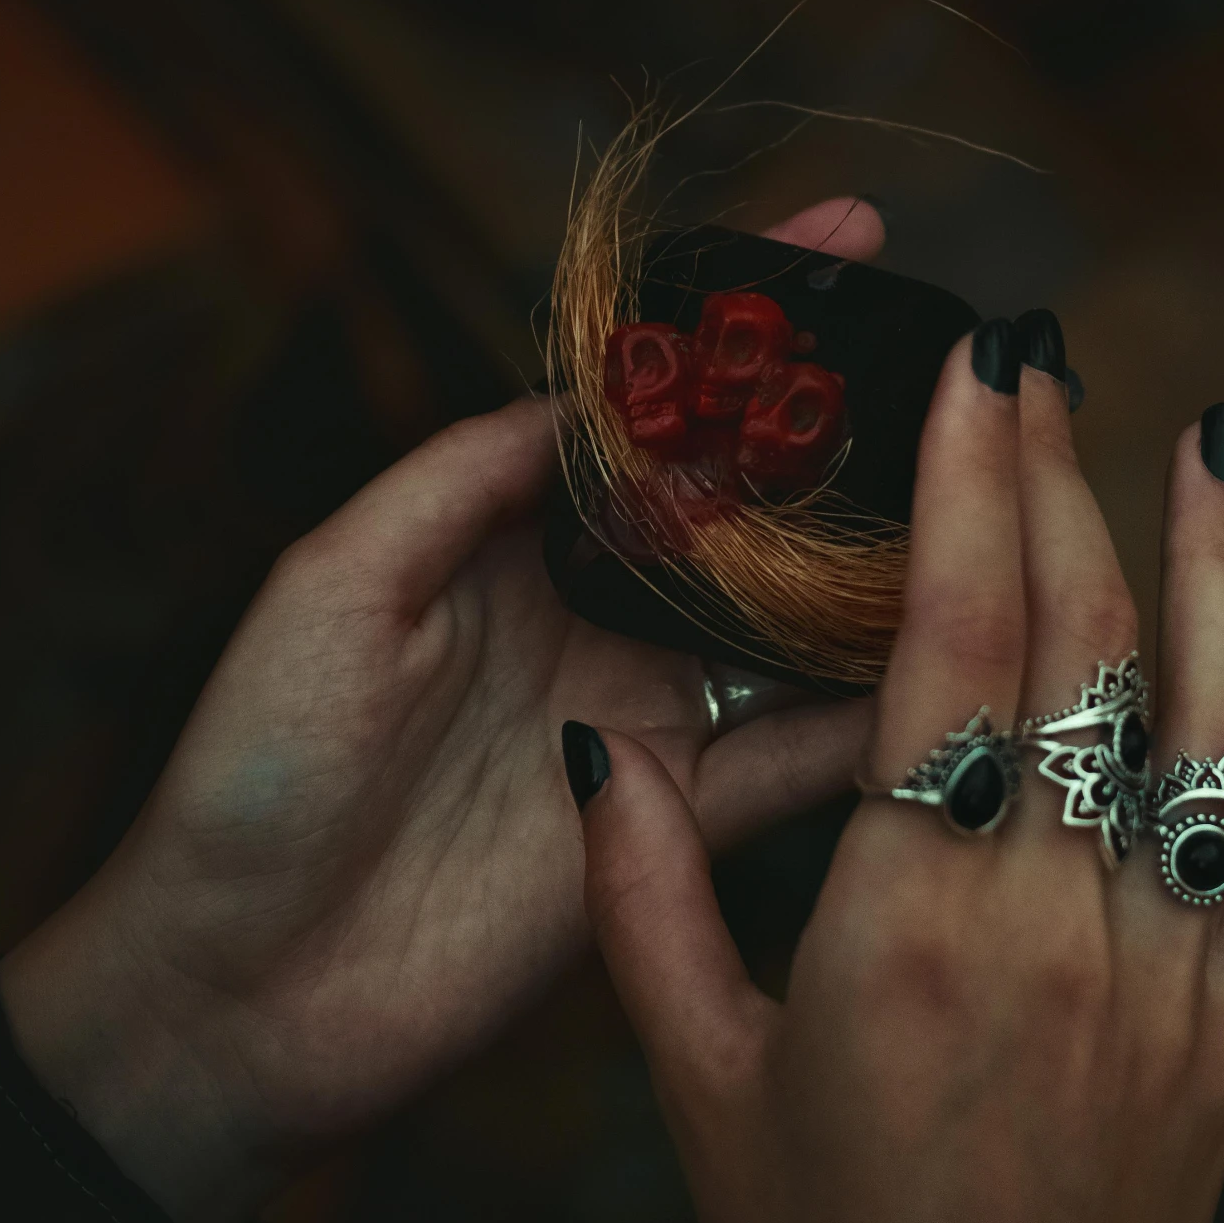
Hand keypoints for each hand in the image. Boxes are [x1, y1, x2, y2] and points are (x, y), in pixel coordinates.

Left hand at [0, 199, 884, 1222]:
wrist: (238, 990)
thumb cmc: (256, 768)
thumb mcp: (334, 583)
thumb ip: (462, 477)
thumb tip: (581, 388)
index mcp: (506, 534)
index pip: (642, 404)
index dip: (737, 322)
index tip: (844, 232)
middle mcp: (588, 610)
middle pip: (740, 501)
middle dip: (839, 425)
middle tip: (951, 366)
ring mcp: (636, 713)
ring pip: (788, 619)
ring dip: (877, 562)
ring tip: (985, 490)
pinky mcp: (668, 823)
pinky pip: (793, 761)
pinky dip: (870, 716)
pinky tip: (951, 660)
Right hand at [571, 327, 1223, 1222]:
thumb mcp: (697, 1087)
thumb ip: (639, 902)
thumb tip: (597, 749)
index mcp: (909, 924)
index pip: (956, 644)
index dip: (969, 483)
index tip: (971, 368)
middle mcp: (1057, 924)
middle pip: (1084, 644)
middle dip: (1063, 476)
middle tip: (1046, 359)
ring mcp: (1170, 974)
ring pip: (1213, 720)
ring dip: (1215, 563)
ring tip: (1206, 437)